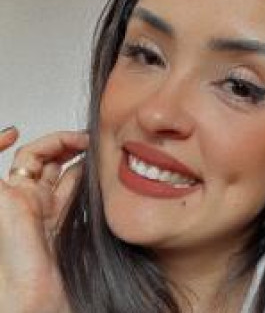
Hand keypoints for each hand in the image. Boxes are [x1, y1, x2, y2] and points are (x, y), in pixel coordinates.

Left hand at [0, 128, 88, 312]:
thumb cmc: (23, 303)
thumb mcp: (14, 248)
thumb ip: (11, 210)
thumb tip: (11, 172)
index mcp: (8, 205)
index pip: (6, 163)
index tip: (13, 130)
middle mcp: (23, 208)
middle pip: (37, 162)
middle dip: (58, 143)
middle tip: (83, 140)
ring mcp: (43, 216)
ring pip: (59, 175)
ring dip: (75, 159)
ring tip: (95, 152)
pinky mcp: (60, 226)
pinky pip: (72, 194)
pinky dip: (84, 179)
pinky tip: (95, 177)